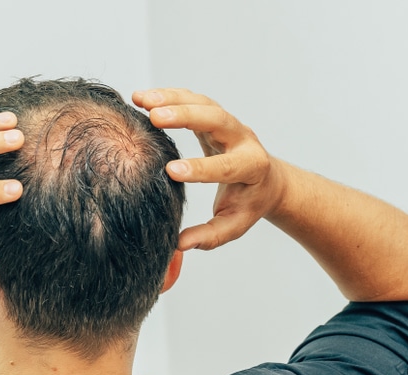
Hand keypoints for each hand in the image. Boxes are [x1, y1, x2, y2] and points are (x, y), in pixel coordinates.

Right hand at [132, 88, 283, 250]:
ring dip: (171, 99)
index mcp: (251, 167)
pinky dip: (168, 95)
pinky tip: (142, 98)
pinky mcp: (214, 115)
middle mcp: (243, 139)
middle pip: (217, 120)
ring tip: (139, 100)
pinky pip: (193, 99)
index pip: (226, 166)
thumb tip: (180, 245)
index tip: (171, 171)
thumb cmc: (248, 204)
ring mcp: (229, 124)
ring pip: (203, 103)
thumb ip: (209, 237)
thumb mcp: (233, 225)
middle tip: (154, 117)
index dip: (200, 168)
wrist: (267, 179)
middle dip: (186, 116)